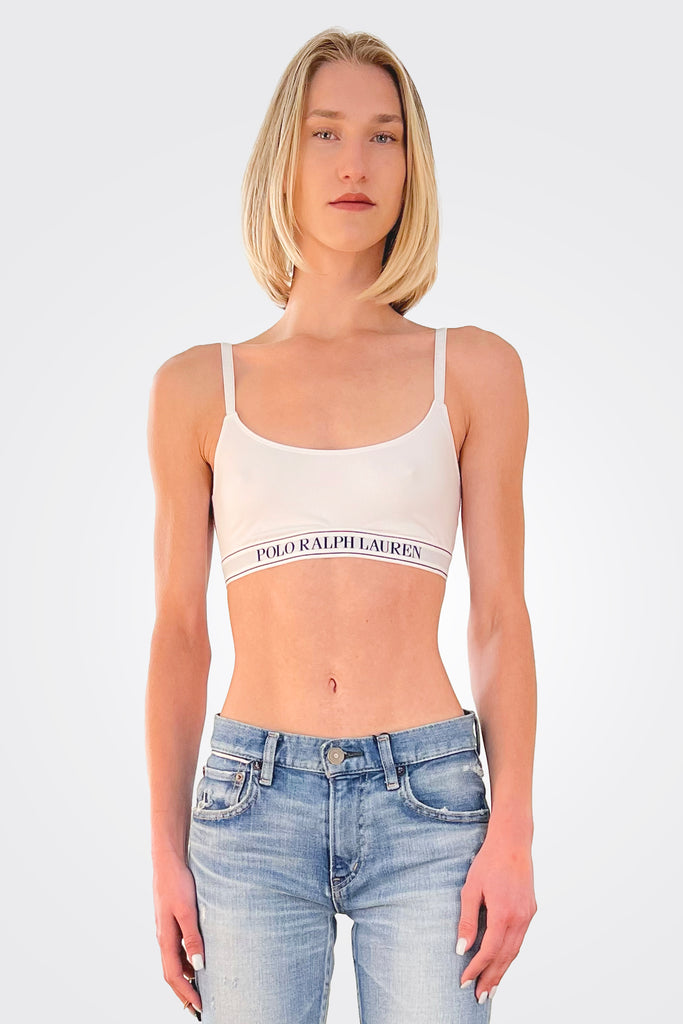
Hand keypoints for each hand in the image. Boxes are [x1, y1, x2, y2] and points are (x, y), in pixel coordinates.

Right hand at [152, 853, 204, 1016]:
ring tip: (199, 989)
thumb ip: (193, 937)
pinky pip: (176, 949)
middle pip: (171, 973)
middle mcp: (163, 938)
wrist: (167, 861)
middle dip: (183, 992)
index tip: (199, 1006)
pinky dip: (185, 962)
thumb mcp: (188, 910)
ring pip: (173, 962)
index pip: (173, 975)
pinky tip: (196, 962)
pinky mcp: (170, 922)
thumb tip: (198, 965)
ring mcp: (166, 930)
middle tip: (198, 1007)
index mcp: (165, 938)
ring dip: (185, 978)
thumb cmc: (177, 883)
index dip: (185, 993)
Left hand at [456, 831, 536, 1002]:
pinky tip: (502, 962)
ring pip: (514, 951)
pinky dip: (510, 954)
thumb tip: (461, 949)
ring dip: (503, 970)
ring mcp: (528, 915)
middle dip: (492, 978)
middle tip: (480, 997)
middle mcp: (519, 918)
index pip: (489, 951)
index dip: (476, 968)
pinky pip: (520, 940)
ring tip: (491, 987)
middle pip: (505, 957)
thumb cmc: (488, 862)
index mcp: (503, 914)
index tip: (464, 981)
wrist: (512, 843)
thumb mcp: (471, 888)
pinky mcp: (530, 911)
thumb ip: (467, 920)